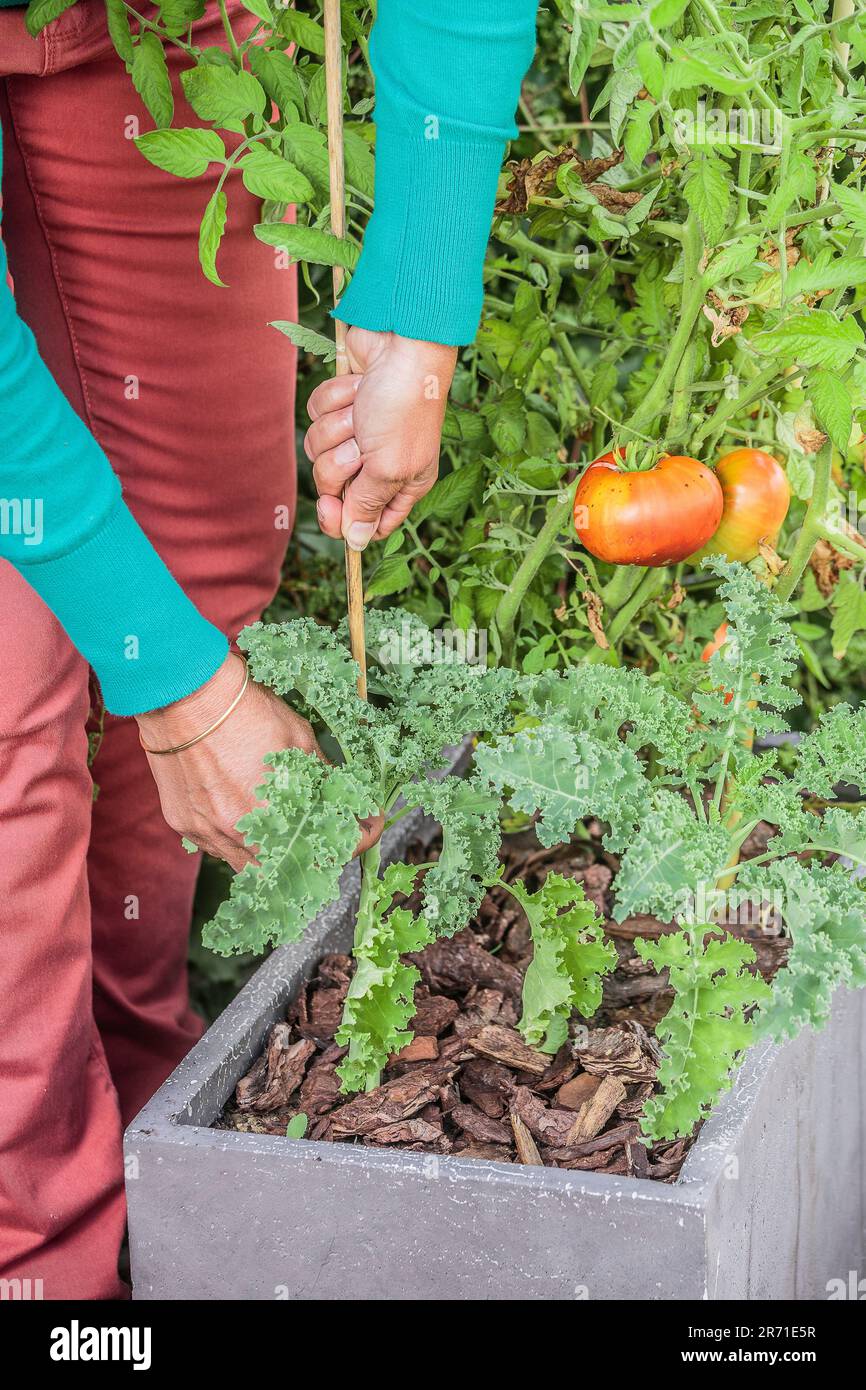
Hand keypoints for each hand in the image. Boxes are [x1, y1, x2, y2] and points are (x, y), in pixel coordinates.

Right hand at [136, 653, 381, 870]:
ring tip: (288, 825)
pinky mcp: (185, 825)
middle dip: (316, 851)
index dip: (358, 837)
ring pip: (249, 865)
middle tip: (328, 828)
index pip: (332, 848)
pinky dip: (238, 838)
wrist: (184, 694)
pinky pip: (218, 847)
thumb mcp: (300, 738)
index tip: (368, 827)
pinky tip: (246, 813)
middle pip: (290, 868)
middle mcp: (240, 834)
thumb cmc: (244, 710)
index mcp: (276, 815)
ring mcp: (209, 833)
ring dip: (274, 853)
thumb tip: (353, 799)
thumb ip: (325, 777)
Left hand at [305, 326, 457, 549]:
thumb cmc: (404, 407)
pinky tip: (356, 389)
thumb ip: (367, 507)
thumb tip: (355, 543)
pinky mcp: (340, 405)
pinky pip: (315, 417)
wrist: (400, 345)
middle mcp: (380, 463)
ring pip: (319, 451)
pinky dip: (333, 401)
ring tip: (361, 412)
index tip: (331, 505)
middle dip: (340, 463)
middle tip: (361, 444)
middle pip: (334, 488)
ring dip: (337, 429)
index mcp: (402, 485)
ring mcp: (358, 433)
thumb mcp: (389, 469)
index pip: (366, 523)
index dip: (344, 519)